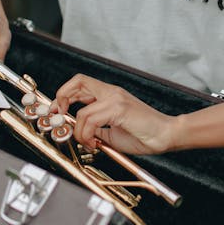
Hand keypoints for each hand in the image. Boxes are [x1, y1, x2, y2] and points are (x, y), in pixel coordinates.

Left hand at [52, 73, 176, 154]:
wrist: (165, 135)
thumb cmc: (144, 134)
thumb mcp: (112, 132)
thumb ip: (96, 129)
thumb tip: (79, 132)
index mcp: (110, 95)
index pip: (81, 84)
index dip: (64, 94)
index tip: (58, 111)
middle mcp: (112, 92)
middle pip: (78, 81)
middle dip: (61, 98)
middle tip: (59, 116)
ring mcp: (115, 99)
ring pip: (81, 110)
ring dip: (78, 132)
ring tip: (88, 143)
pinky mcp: (119, 108)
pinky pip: (91, 120)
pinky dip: (86, 135)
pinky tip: (95, 143)